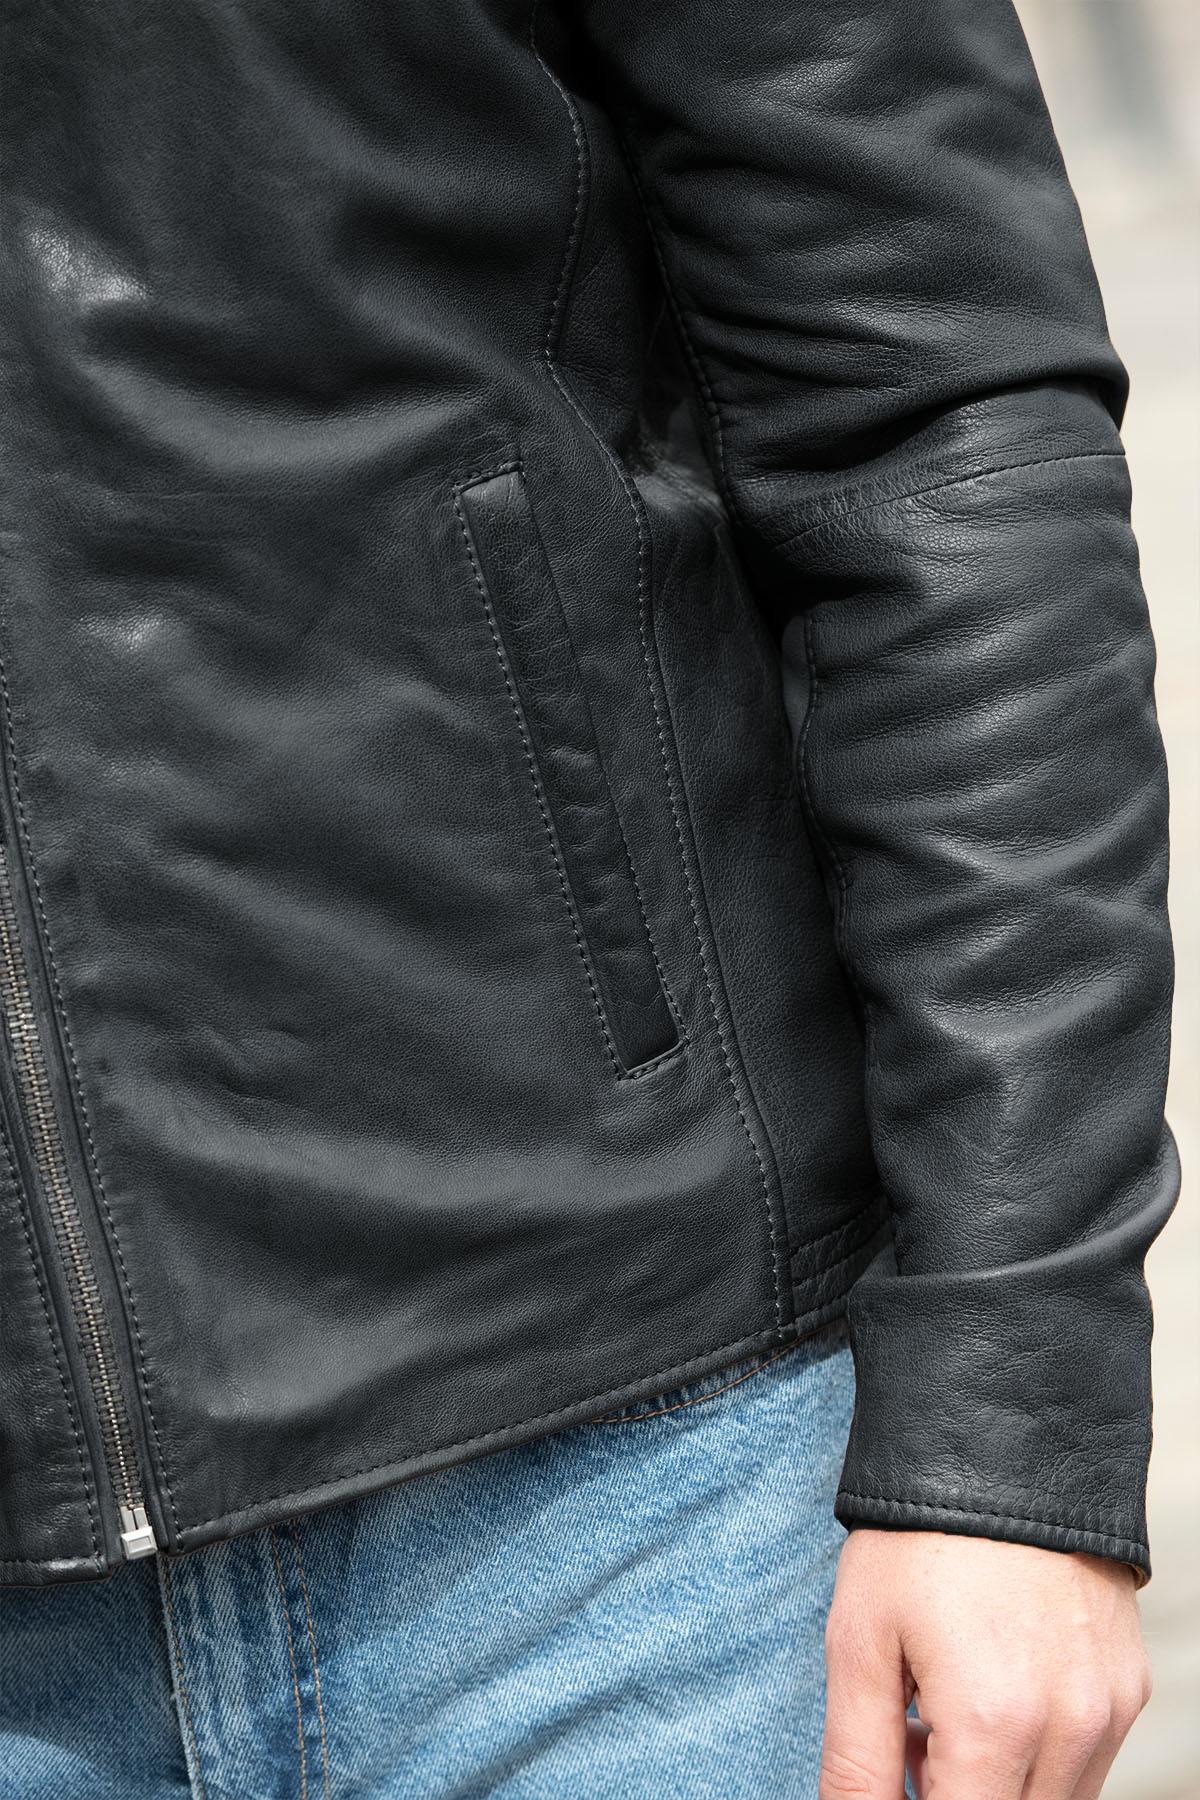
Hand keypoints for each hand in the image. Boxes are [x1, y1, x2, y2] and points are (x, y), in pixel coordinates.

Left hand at [820, 1529, 1151, 1797]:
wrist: (1002, 1443)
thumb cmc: (918, 1537)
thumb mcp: (859, 1643)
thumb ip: (857, 1762)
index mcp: (994, 1725)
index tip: (893, 1773)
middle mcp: (1069, 1730)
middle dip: (953, 1797)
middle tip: (909, 1739)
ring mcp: (1110, 1710)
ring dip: (996, 1786)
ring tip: (941, 1709)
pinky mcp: (1129, 1687)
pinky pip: (1084, 1762)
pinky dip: (1035, 1755)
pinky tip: (990, 1691)